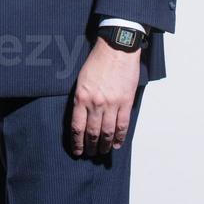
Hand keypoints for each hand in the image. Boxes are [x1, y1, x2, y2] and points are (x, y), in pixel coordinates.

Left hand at [70, 37, 140, 156]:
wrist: (116, 49)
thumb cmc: (97, 61)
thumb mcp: (81, 79)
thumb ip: (80, 99)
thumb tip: (81, 118)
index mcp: (81, 97)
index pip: (77, 127)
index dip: (77, 142)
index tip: (78, 151)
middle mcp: (95, 103)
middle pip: (92, 132)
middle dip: (91, 146)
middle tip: (91, 154)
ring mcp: (112, 104)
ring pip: (107, 132)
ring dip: (105, 145)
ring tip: (103, 152)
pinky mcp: (125, 102)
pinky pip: (122, 125)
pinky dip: (119, 137)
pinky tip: (116, 143)